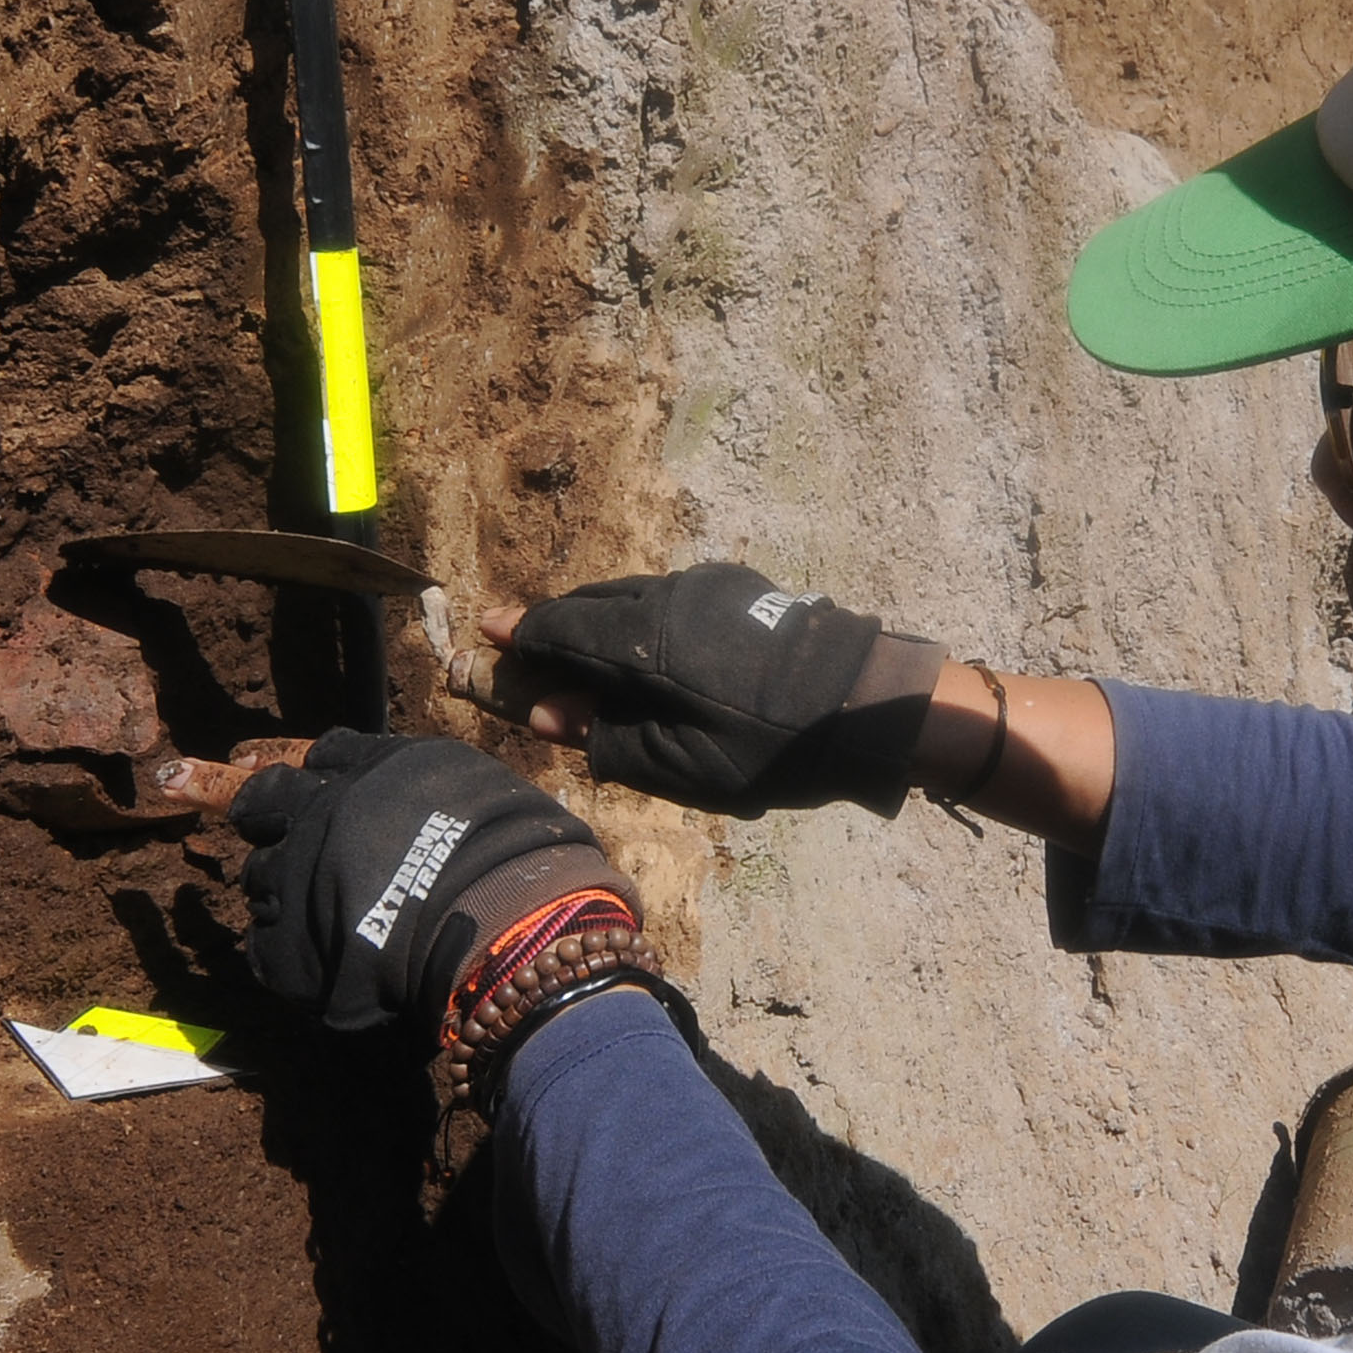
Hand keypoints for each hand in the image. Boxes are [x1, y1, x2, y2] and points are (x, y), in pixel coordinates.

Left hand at [231, 732, 635, 1032]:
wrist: (499, 919)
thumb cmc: (511, 853)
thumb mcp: (471, 783)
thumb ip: (422, 785)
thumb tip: (419, 799)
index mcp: (369, 770)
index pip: (320, 756)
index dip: (316, 775)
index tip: (313, 787)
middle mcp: (318, 812)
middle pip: (260, 803)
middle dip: (268, 815)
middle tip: (288, 839)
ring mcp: (293, 877)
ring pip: (261, 875)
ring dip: (284, 889)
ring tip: (326, 918)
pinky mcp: (285, 944)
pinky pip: (266, 943)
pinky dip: (286, 949)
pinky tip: (323, 960)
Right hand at [480, 563, 949, 817]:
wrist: (865, 706)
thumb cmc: (768, 749)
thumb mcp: (678, 767)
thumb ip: (607, 738)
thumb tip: (552, 715)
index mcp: (644, 640)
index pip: (560, 627)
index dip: (520, 636)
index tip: (487, 634)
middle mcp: (666, 596)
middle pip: (590, 605)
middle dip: (554, 628)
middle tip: (526, 651)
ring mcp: (704, 585)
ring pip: (629, 597)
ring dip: (599, 624)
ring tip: (584, 659)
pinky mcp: (736, 587)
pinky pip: (667, 599)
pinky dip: (640, 620)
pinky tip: (648, 655)